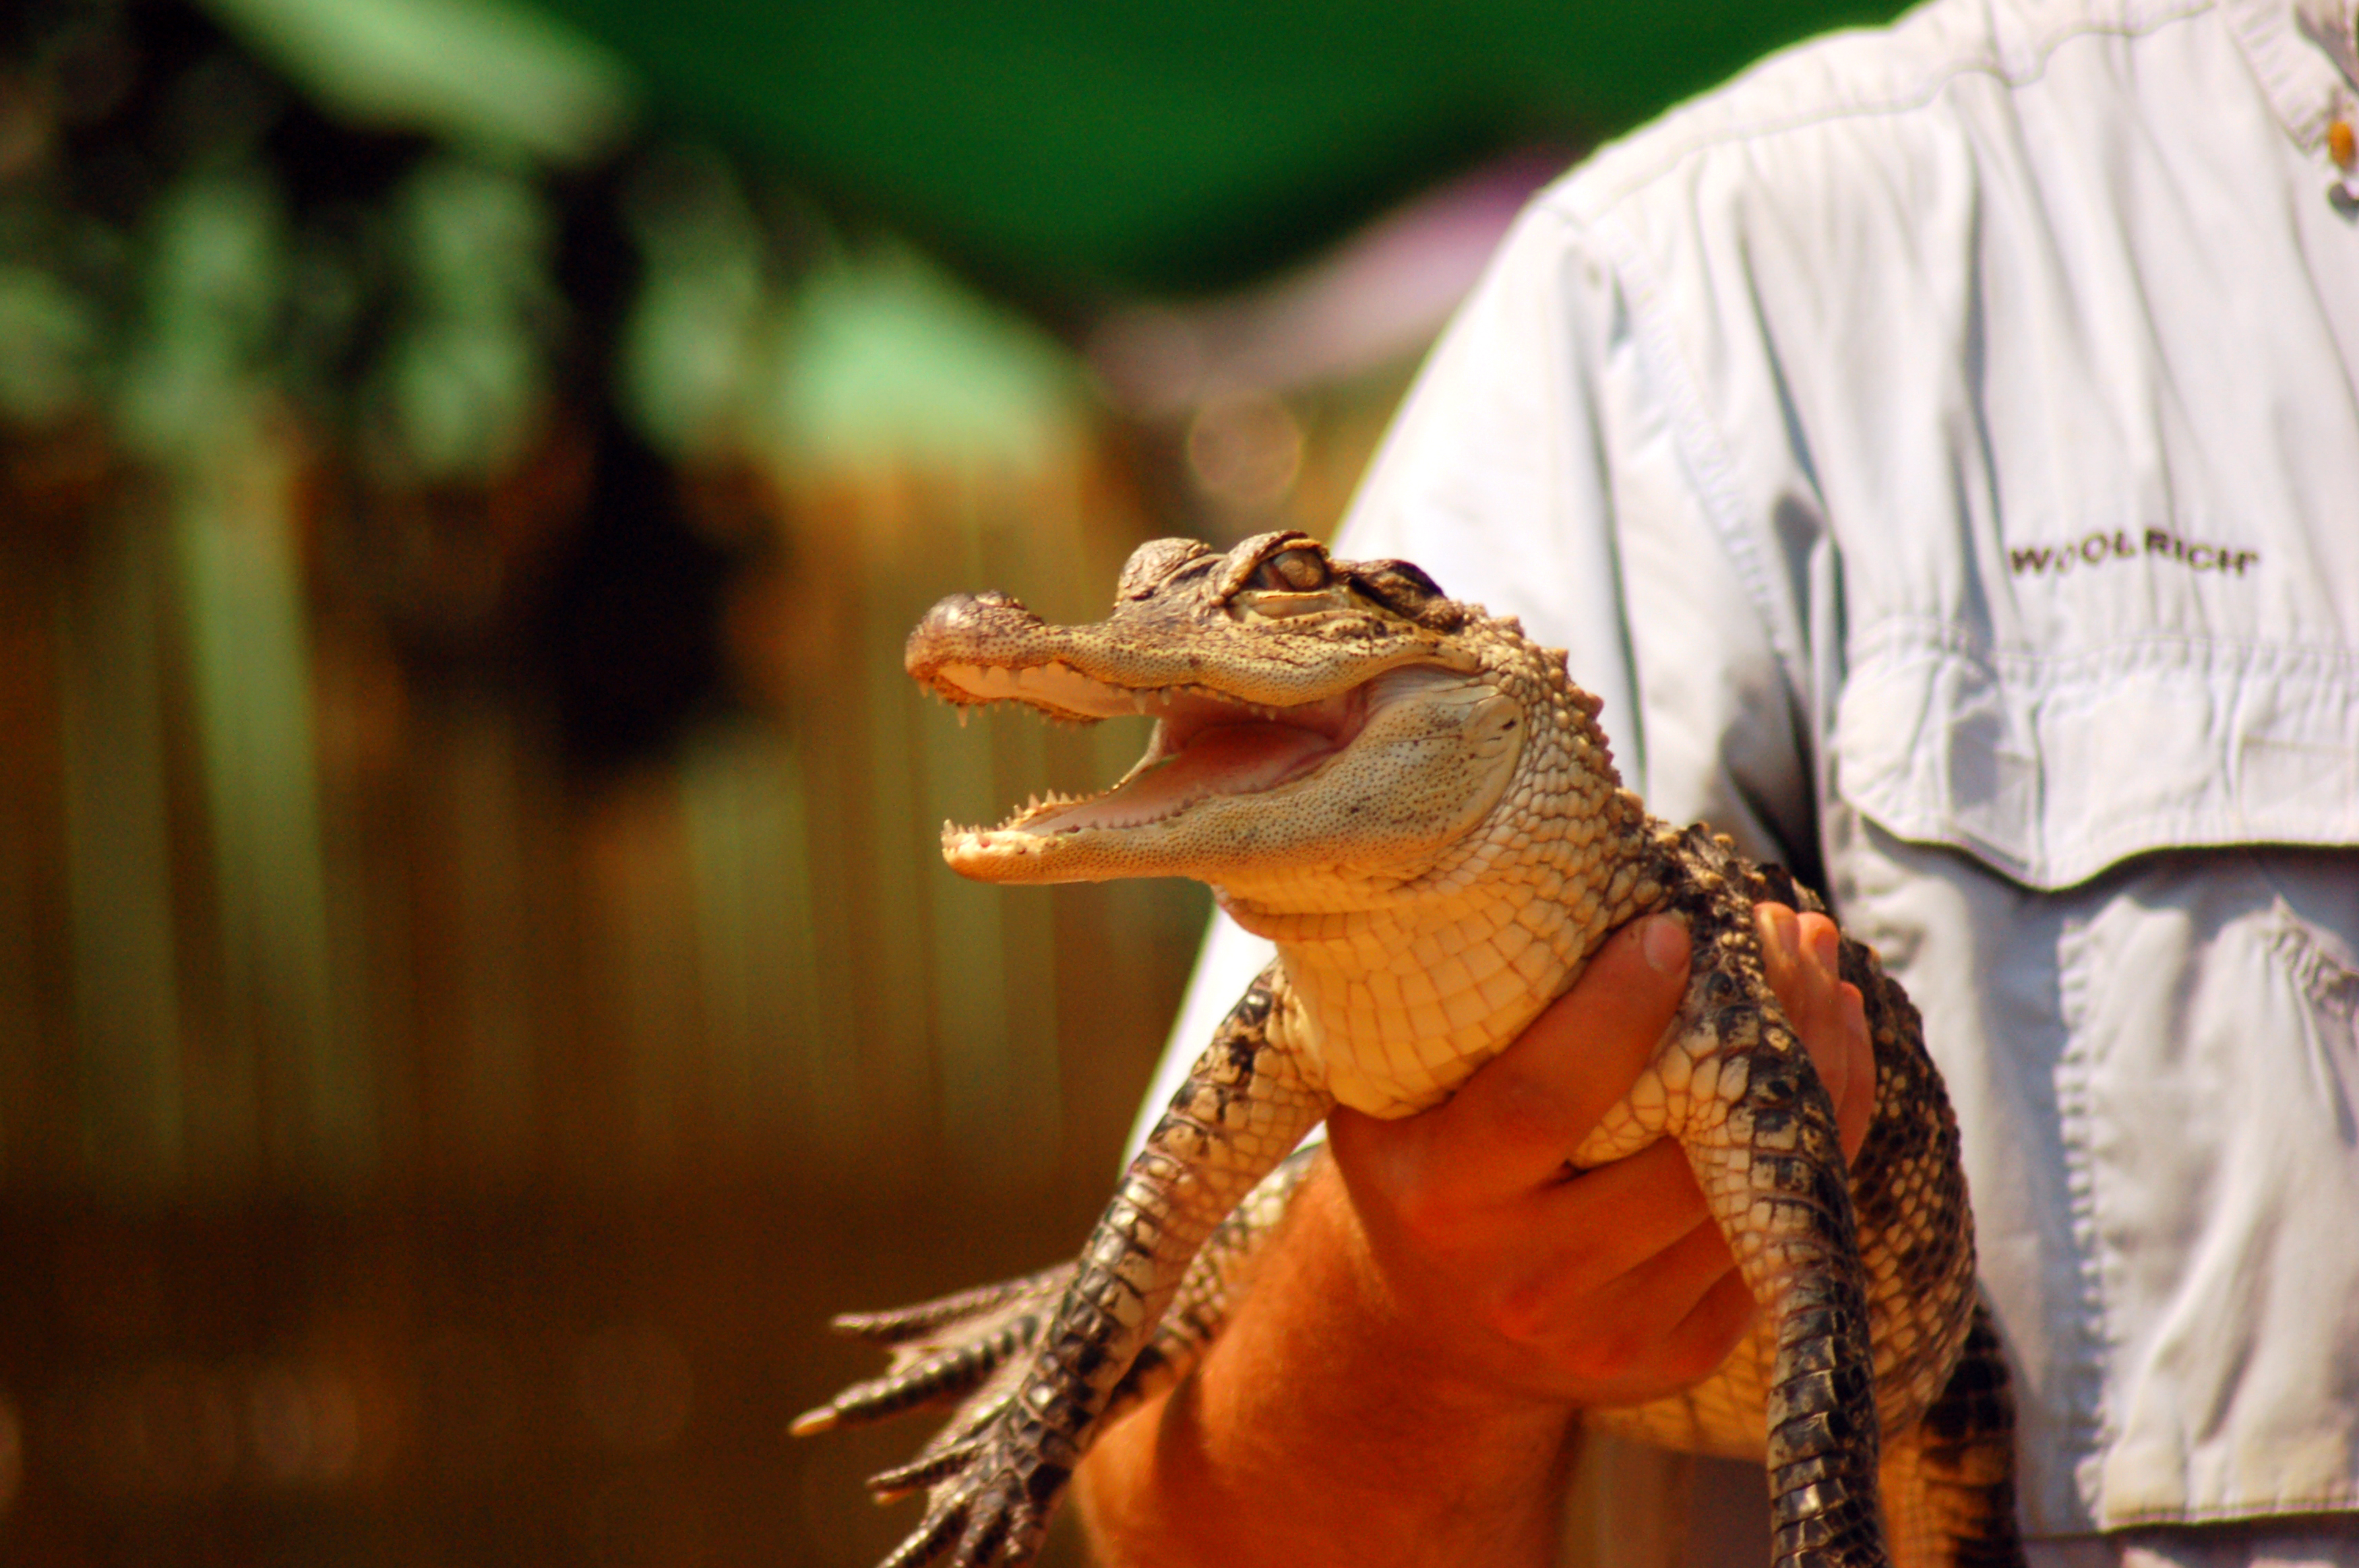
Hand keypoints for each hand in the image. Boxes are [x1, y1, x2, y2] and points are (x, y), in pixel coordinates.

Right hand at [1074, 903, 1871, 1567]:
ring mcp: (1606, 1331)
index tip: (1675, 927)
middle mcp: (1521, 1276)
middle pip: (1674, 1158)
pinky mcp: (1673, 1356)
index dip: (1621, 1010)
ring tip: (1825, 976)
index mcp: (1439, 1195)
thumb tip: (1541, 865)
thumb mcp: (1386, 1086)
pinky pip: (1772, 1244)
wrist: (1415, 1329)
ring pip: (1744, 1203)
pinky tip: (1834, 1059)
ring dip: (1814, 1082)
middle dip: (1756, 1035)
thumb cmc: (1411, 1156)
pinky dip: (1820, 1147)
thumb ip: (1450, 1006)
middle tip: (1790, 930)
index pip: (1546, 1100)